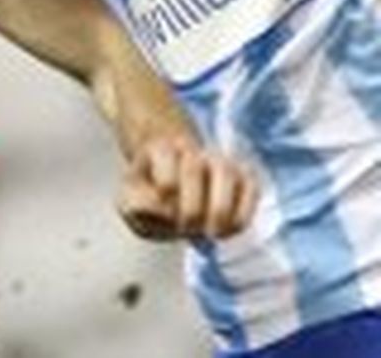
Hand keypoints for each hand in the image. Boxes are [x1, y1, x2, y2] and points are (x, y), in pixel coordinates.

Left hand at [117, 135, 258, 240]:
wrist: (172, 183)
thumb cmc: (150, 195)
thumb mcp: (130, 201)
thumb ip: (135, 205)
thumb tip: (161, 210)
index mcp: (159, 149)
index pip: (164, 157)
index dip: (165, 187)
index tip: (163, 205)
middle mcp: (191, 151)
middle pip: (193, 169)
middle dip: (189, 208)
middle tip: (184, 229)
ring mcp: (218, 162)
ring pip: (227, 174)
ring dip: (219, 211)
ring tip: (209, 233)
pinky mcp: (242, 177)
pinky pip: (251, 188)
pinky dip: (242, 214)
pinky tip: (225, 231)